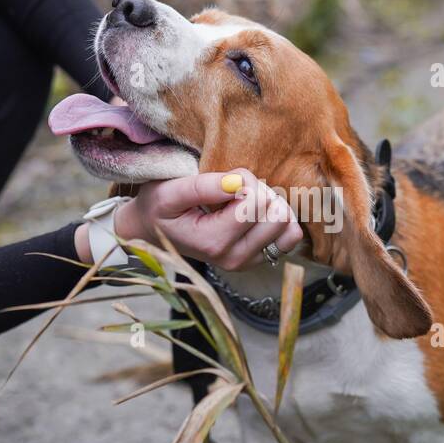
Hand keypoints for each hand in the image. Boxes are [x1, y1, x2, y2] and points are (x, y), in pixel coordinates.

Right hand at [89, 170, 303, 270]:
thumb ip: (202, 187)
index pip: (255, 201)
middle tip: (234, 192)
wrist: (154, 232)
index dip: (243, 180)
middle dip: (259, 192)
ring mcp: (249, 262)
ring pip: (288, 226)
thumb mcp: (169, 192)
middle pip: (277, 214)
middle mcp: (235, 258)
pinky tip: (257, 213)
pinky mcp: (259, 259)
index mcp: (213, 243)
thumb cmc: (159, 208)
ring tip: (243, 203)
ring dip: (270, 205)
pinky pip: (290, 238)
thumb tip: (238, 183)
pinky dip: (279, 219)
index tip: (223, 181)